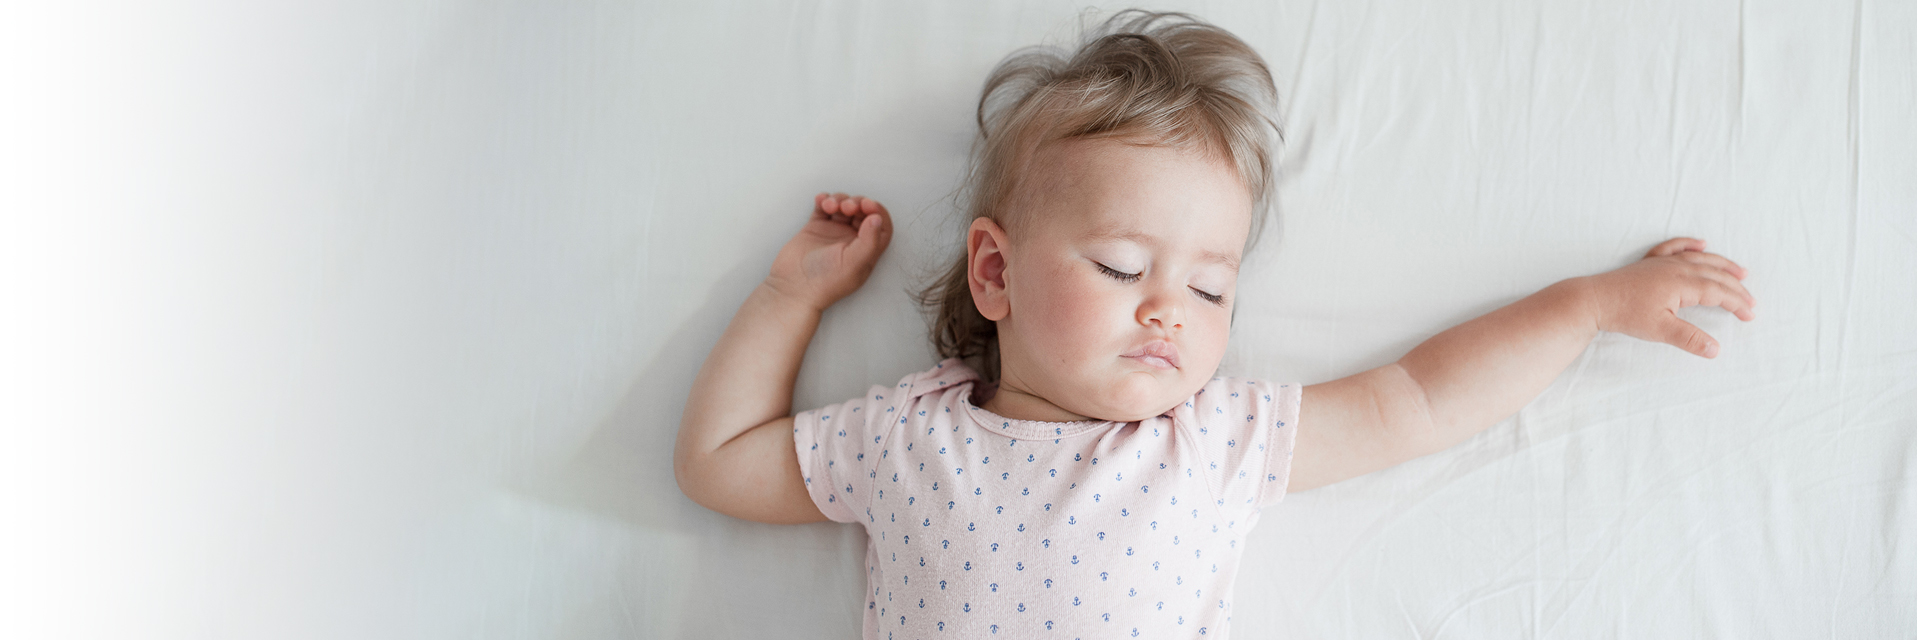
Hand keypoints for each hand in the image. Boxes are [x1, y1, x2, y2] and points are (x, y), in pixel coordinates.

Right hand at [764, 193, 893, 311]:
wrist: (792, 288)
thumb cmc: (824, 283)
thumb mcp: (853, 264)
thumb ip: (869, 242)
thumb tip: (878, 218)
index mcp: (866, 251)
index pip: (881, 226)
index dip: (877, 211)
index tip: (867, 205)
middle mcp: (852, 241)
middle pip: (862, 212)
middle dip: (857, 203)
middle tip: (847, 206)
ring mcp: (833, 233)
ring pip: (843, 207)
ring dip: (839, 199)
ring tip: (830, 205)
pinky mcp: (816, 228)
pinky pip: (823, 208)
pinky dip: (824, 200)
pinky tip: (821, 201)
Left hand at [1584, 237, 1756, 357]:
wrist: (1594, 299)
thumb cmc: (1626, 314)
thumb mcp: (1660, 330)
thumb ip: (1689, 338)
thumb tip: (1716, 350)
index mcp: (1682, 283)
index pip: (1718, 291)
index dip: (1737, 303)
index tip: (1750, 315)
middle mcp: (1676, 267)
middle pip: (1714, 274)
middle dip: (1736, 287)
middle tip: (1752, 300)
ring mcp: (1662, 262)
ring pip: (1700, 259)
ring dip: (1722, 264)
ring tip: (1740, 272)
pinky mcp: (1649, 262)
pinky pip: (1675, 247)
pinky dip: (1690, 244)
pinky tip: (1701, 244)